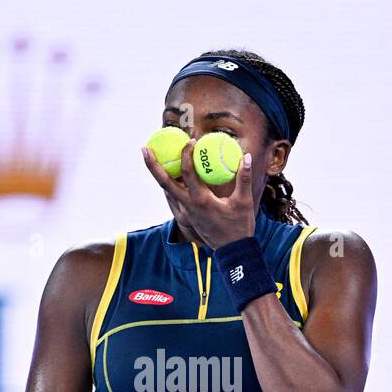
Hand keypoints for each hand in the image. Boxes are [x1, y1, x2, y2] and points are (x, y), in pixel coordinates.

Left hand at [141, 137, 256, 248]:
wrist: (232, 251)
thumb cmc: (239, 226)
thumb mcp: (244, 202)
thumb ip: (244, 178)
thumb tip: (247, 156)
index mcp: (200, 200)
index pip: (187, 172)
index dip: (187, 153)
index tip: (190, 140)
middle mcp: (188, 206)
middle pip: (163, 182)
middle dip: (152, 165)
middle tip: (144, 148)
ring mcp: (185, 212)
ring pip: (166, 190)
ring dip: (158, 174)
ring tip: (153, 157)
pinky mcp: (186, 217)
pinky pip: (173, 198)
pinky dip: (168, 185)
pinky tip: (170, 176)